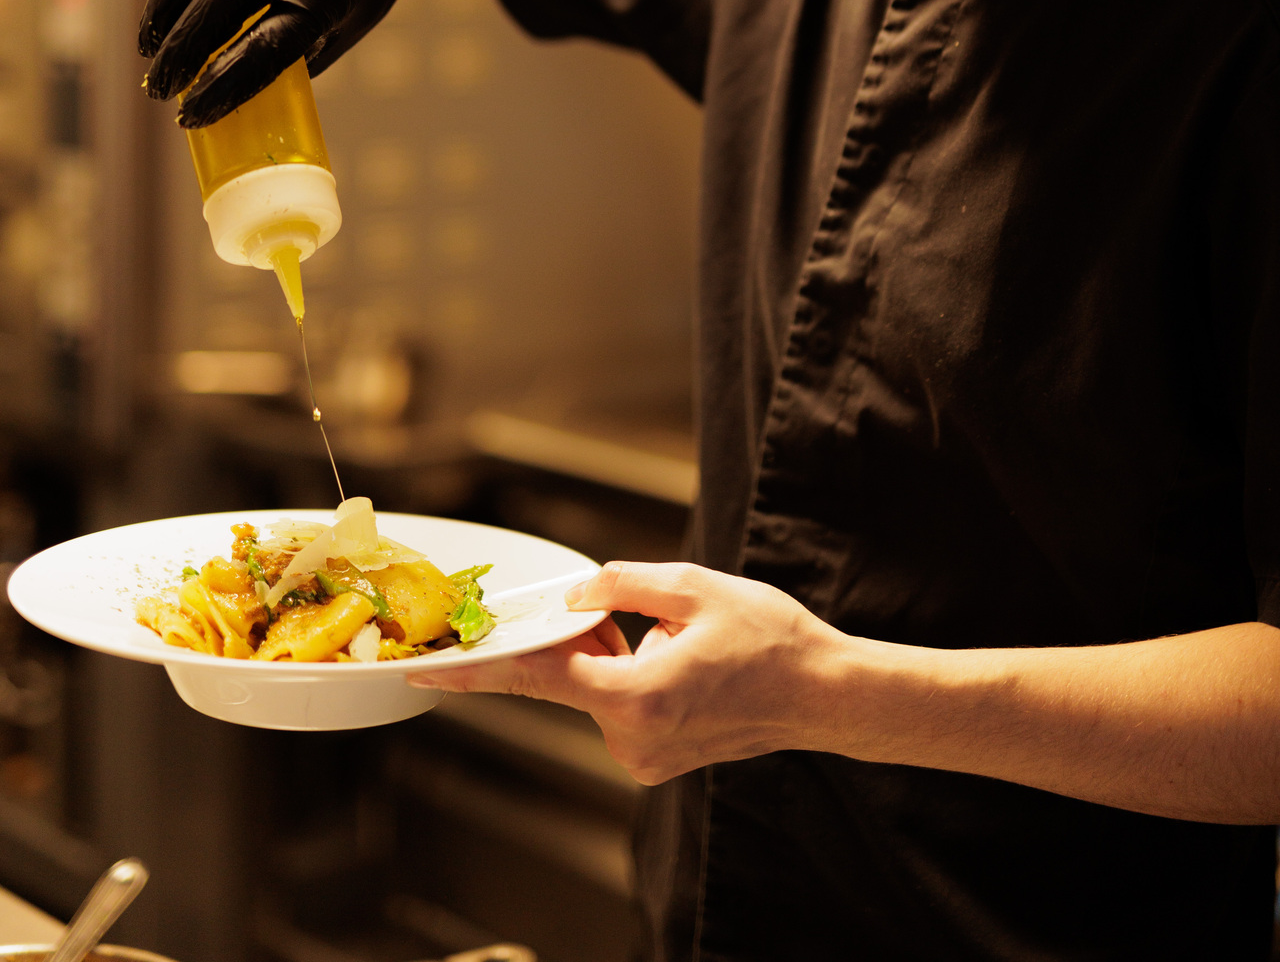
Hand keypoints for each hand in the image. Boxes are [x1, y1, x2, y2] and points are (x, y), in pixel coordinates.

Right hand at [139, 0, 430, 125]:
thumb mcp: (343, 28)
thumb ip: (291, 58)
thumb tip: (223, 102)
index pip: (264, 49)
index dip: (219, 88)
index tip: (188, 115)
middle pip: (222, 1)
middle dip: (179, 50)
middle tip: (160, 81)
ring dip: (163, 3)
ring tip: (151, 39)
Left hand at [408, 562, 853, 784]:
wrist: (823, 694)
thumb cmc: (769, 638)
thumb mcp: (693, 587)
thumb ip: (619, 585)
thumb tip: (572, 599)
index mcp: (635, 694)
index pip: (536, 676)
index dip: (475, 669)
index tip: (425, 669)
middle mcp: (631, 737)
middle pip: (570, 674)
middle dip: (584, 635)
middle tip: (638, 613)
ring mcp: (642, 756)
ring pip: (597, 686)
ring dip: (617, 654)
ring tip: (684, 642)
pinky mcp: (654, 759)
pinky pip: (619, 703)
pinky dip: (632, 674)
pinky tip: (683, 663)